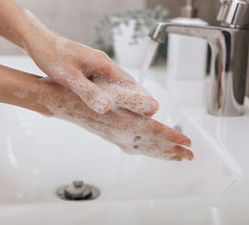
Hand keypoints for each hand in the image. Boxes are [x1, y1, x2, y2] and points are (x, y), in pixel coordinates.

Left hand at [21, 9, 157, 114]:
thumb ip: (88, 92)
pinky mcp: (87, 69)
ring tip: (129, 114)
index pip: (129, 82)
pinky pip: (103, 84)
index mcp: (103, 63)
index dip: (141, 96)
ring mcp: (95, 66)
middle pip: (125, 83)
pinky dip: (109, 95)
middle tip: (144, 116)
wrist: (37, 41)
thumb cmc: (51, 55)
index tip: (152, 110)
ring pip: (114, 84)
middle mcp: (102, 64)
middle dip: (135, 98)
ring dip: (122, 97)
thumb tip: (107, 108)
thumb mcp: (69, 77)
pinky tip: (106, 105)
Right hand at [39, 78, 193, 160]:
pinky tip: (144, 150)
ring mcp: (115, 136)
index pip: (156, 134)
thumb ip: (134, 101)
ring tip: (175, 157)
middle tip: (189, 156)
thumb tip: (156, 110)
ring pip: (144, 149)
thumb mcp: (109, 91)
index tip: (188, 143)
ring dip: (161, 153)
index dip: (174, 138)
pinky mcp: (109, 135)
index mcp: (125, 123)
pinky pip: (132, 147)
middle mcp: (121, 134)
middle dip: (173, 152)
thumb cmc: (82, 93)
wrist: (59, 101)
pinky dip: (144, 150)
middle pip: (153, 146)